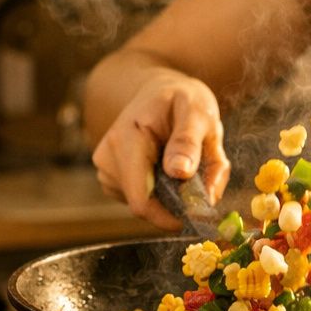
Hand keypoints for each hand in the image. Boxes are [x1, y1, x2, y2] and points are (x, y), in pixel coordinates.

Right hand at [91, 73, 230, 230]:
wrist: (160, 92)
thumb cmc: (182, 100)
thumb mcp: (197, 112)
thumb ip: (189, 142)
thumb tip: (180, 173)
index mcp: (126, 139)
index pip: (141, 200)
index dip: (170, 217)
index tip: (200, 216)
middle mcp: (108, 158)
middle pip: (145, 206)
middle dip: (178, 202)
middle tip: (205, 178)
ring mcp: (106, 170)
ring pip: (145, 205)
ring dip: (172, 197)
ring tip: (186, 164)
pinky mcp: (111, 179)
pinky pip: (142, 200)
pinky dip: (162, 193)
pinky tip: (169, 167)